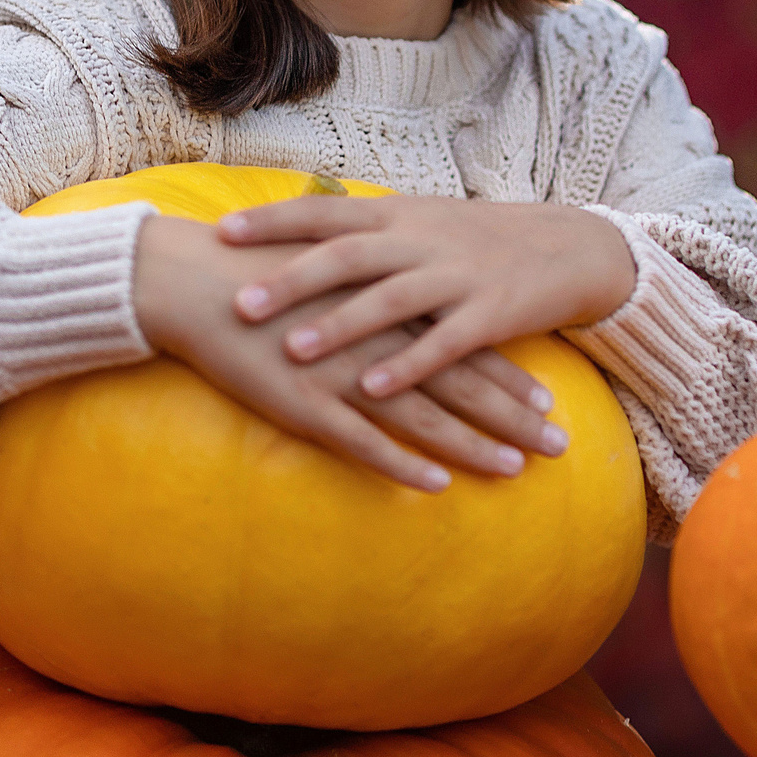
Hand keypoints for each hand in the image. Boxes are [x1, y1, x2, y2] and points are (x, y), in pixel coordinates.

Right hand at [129, 214, 564, 491]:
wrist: (196, 278)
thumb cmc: (264, 272)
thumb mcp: (332, 272)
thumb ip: (373, 292)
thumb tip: (407, 305)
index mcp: (388, 307)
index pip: (464, 345)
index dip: (509, 376)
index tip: (550, 401)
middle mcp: (379, 339)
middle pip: (461, 383)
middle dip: (513, 418)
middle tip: (560, 445)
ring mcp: (345, 373)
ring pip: (424, 416)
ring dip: (473, 445)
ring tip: (516, 469)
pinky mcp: (305, 403)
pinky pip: (363, 441)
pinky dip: (401, 462)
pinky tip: (435, 483)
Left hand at [216, 195, 637, 399]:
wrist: (567, 247)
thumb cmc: (478, 237)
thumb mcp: (420, 218)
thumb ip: (366, 227)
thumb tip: (296, 222)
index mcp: (399, 214)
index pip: (325, 211)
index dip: (274, 221)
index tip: (221, 233)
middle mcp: (422, 239)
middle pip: (347, 255)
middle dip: (292, 280)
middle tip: (240, 303)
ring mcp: (457, 275)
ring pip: (390, 299)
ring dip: (340, 325)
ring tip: (294, 350)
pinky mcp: (490, 313)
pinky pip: (443, 342)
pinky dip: (407, 365)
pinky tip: (373, 388)